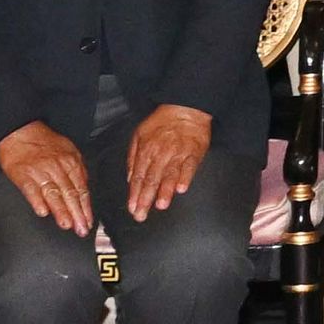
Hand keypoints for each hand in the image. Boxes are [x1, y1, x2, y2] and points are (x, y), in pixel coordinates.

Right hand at [0, 118, 95, 235]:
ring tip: (67, 224)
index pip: (81, 189)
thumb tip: (84, 189)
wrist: (20, 130)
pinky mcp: (23, 175)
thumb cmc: (43, 142)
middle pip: (70, 194)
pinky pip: (32, 190)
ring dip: (61, 211)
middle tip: (81, 229)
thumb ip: (77, 170)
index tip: (89, 221)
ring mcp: (40, 171)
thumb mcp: (68, 151)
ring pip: (54, 194)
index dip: (86, 207)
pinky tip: (43, 212)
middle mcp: (57, 167)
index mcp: (71, 162)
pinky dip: (37, 201)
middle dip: (77, 214)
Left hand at [124, 103, 213, 220]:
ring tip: (161, 205)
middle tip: (141, 215)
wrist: (185, 108)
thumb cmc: (162, 122)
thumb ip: (133, 157)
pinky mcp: (194, 153)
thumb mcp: (139, 134)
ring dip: (165, 191)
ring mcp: (178, 154)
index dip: (134, 194)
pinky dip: (185, 177)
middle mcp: (161, 154)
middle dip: (145, 199)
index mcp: (146, 150)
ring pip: (169, 175)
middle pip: (151, 180)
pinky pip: (189, 167)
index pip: (138, 176)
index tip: (132, 208)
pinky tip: (182, 188)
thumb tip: (129, 178)